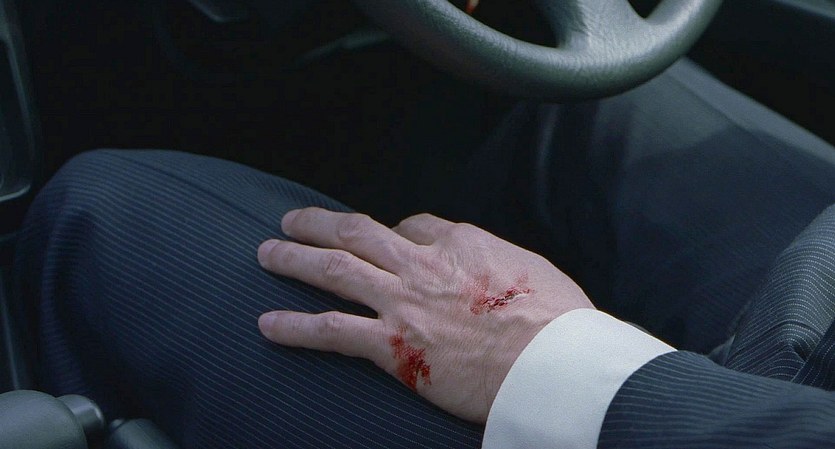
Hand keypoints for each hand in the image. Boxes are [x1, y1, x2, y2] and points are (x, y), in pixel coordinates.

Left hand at [256, 208, 593, 422]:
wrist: (552, 361)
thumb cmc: (556, 320)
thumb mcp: (533, 270)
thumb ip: (498, 262)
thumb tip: (490, 268)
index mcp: (460, 242)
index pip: (412, 225)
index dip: (391, 232)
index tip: (383, 240)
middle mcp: (423, 264)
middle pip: (357, 231)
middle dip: (320, 224)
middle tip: (293, 221)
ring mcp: (403, 302)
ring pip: (335, 269)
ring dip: (295, 259)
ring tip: (267, 253)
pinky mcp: (393, 345)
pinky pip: (332, 330)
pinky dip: (296, 327)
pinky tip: (268, 325)